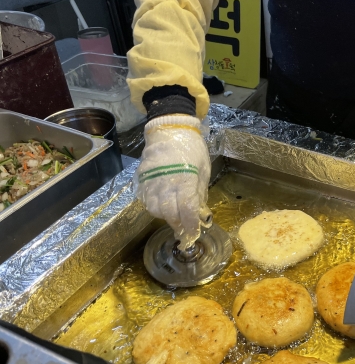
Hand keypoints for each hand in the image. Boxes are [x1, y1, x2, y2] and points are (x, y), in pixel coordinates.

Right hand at [135, 115, 211, 249]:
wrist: (169, 130)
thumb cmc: (191, 149)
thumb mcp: (203, 169)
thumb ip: (199, 192)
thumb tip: (199, 212)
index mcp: (184, 179)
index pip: (187, 209)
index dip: (190, 225)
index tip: (194, 233)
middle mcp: (165, 182)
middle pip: (169, 213)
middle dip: (177, 224)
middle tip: (184, 229)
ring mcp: (151, 181)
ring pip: (154, 209)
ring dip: (165, 216)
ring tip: (174, 216)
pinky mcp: (142, 179)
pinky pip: (145, 200)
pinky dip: (154, 207)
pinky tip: (163, 206)